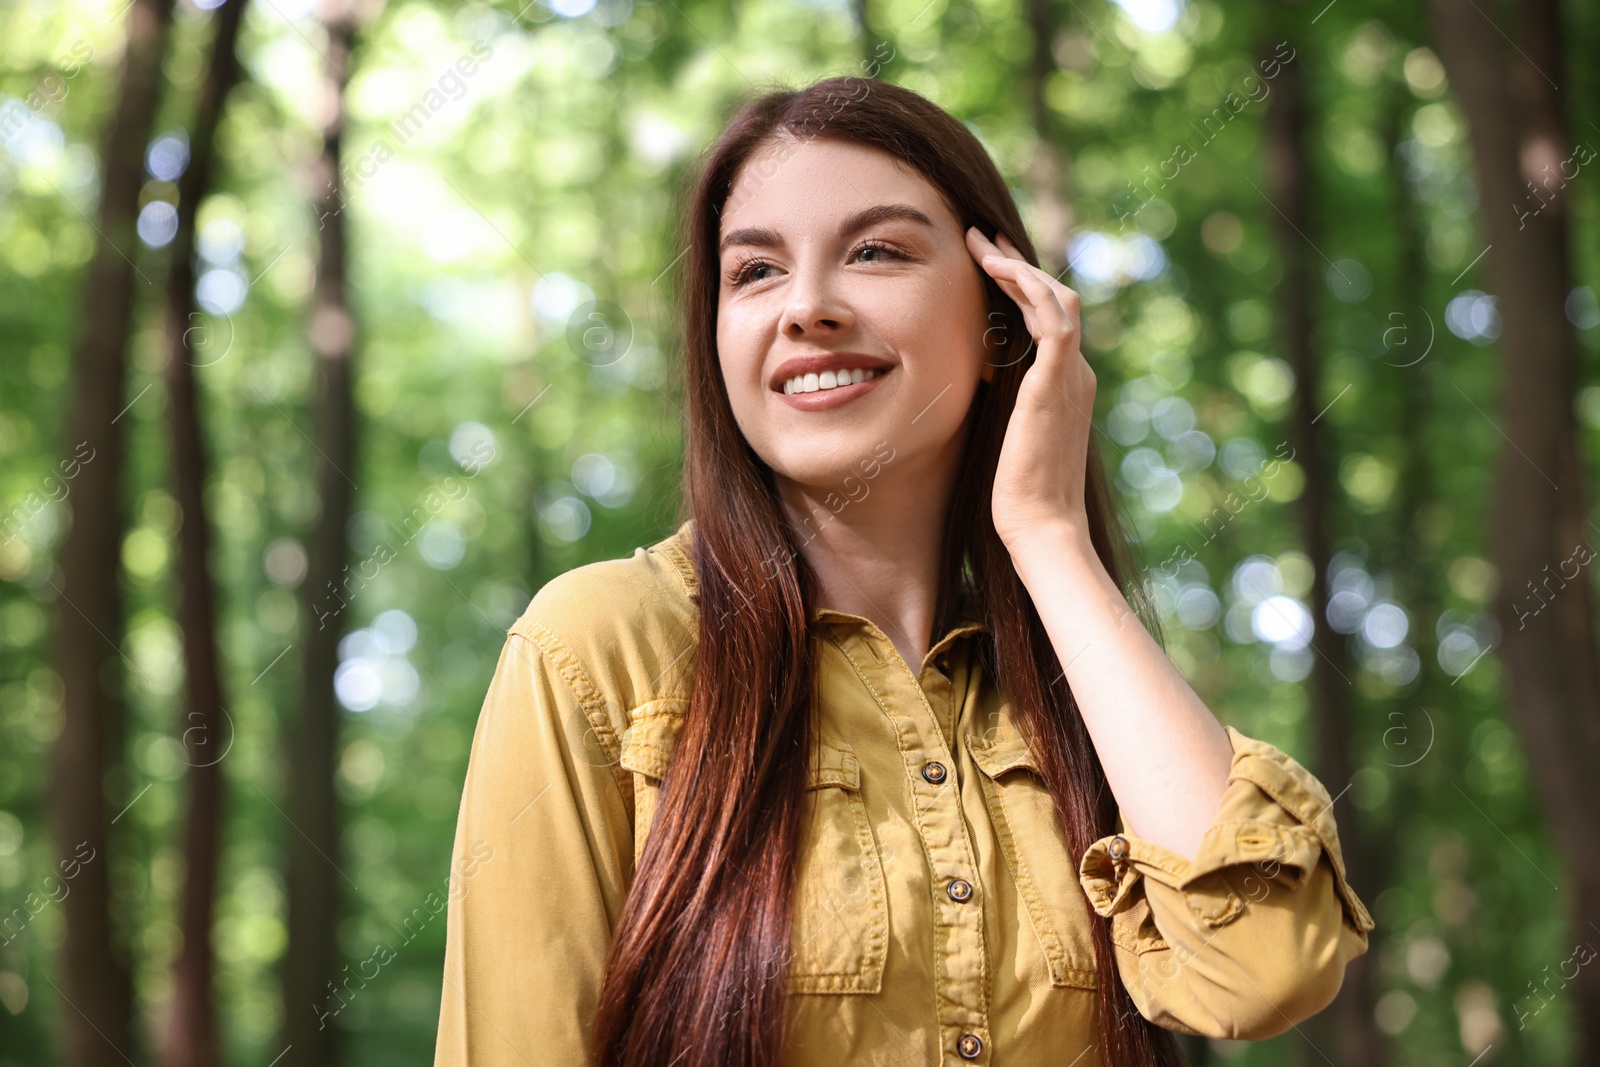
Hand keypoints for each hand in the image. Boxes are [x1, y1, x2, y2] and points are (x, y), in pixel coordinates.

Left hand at [965, 226, 1093, 553]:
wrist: (1042, 527)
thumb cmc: (1017, 495)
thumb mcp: (1004, 435)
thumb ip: (999, 403)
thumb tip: (970, 382)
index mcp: (1065, 385)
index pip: (1049, 317)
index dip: (1019, 285)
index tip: (987, 263)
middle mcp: (1076, 374)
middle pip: (1055, 298)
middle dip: (1017, 263)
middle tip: (980, 238)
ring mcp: (1072, 376)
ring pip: (1055, 298)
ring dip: (1017, 265)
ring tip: (979, 243)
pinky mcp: (1058, 383)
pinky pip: (1053, 319)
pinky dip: (1027, 287)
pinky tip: (996, 269)